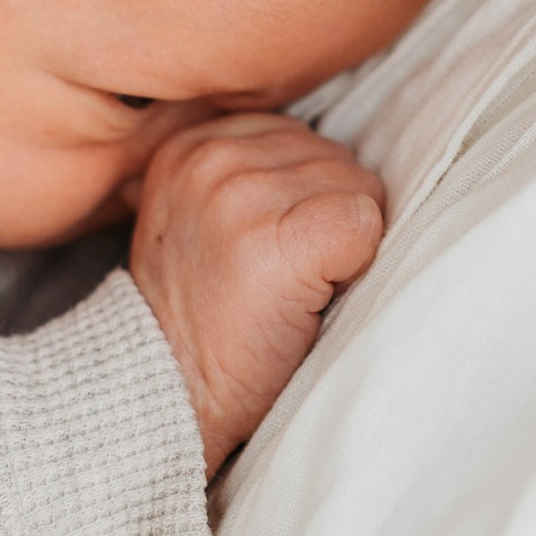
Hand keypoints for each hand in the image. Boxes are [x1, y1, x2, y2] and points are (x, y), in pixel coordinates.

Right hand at [127, 113, 385, 472]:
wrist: (171, 397)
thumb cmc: (203, 320)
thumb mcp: (201, 219)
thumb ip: (250, 173)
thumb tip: (337, 154)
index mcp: (190, 146)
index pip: (300, 137)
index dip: (305, 200)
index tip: (264, 251)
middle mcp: (212, 160)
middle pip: (336, 158)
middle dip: (328, 217)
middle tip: (280, 278)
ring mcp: (243, 198)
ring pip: (360, 188)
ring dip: (344, 244)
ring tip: (291, 289)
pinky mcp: (280, 242)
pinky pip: (365, 223)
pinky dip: (358, 267)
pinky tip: (312, 299)